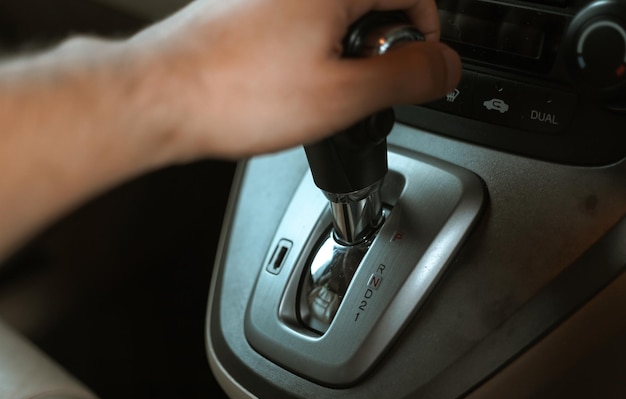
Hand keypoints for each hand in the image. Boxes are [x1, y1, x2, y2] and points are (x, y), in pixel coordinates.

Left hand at [126, 0, 460, 159]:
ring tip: (317, 91)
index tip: (414, 69)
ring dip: (343, 52)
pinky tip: (288, 83)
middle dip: (380, 47)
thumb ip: (407, 77)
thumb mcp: (343, 95)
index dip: (425, 34)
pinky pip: (302, 21)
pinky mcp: (250, 6)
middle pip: (373, 2)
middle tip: (358, 89)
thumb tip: (448, 66)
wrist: (161, 98)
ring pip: (337, 15)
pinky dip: (312, 49)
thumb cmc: (236, 94)